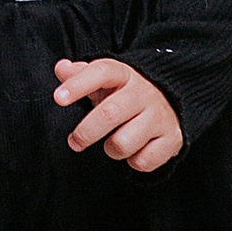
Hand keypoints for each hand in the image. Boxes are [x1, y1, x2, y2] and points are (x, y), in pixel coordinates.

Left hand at [53, 58, 183, 172]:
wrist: (173, 100)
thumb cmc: (125, 93)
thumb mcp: (104, 80)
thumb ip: (79, 74)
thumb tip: (61, 68)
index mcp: (124, 74)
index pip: (101, 72)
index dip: (78, 85)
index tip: (58, 99)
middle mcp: (144, 93)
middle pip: (109, 114)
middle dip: (85, 133)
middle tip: (75, 142)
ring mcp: (160, 116)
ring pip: (124, 143)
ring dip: (111, 149)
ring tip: (113, 144)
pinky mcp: (173, 139)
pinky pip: (144, 161)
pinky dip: (134, 162)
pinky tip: (135, 151)